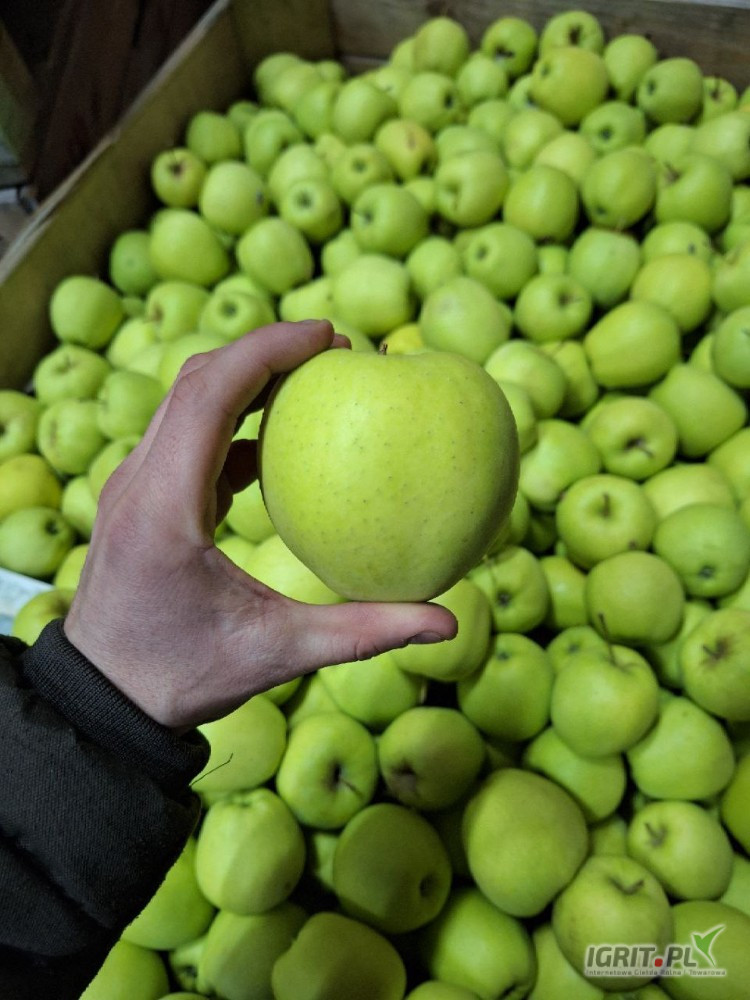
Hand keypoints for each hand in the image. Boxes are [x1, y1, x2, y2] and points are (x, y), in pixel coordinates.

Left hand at [64, 320, 456, 728]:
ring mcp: (132, 488)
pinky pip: (186, 437)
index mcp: (163, 505)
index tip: (329, 334)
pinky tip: (276, 448)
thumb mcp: (278, 654)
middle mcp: (137, 483)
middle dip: (264, 351)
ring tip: (310, 382)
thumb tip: (446, 620)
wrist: (103, 700)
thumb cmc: (181, 677)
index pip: (211, 394)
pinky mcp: (140, 500)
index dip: (269, 349)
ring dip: (245, 381)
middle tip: (332, 347)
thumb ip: (364, 632)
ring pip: (185, 403)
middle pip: (196, 381)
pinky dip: (233, 422)